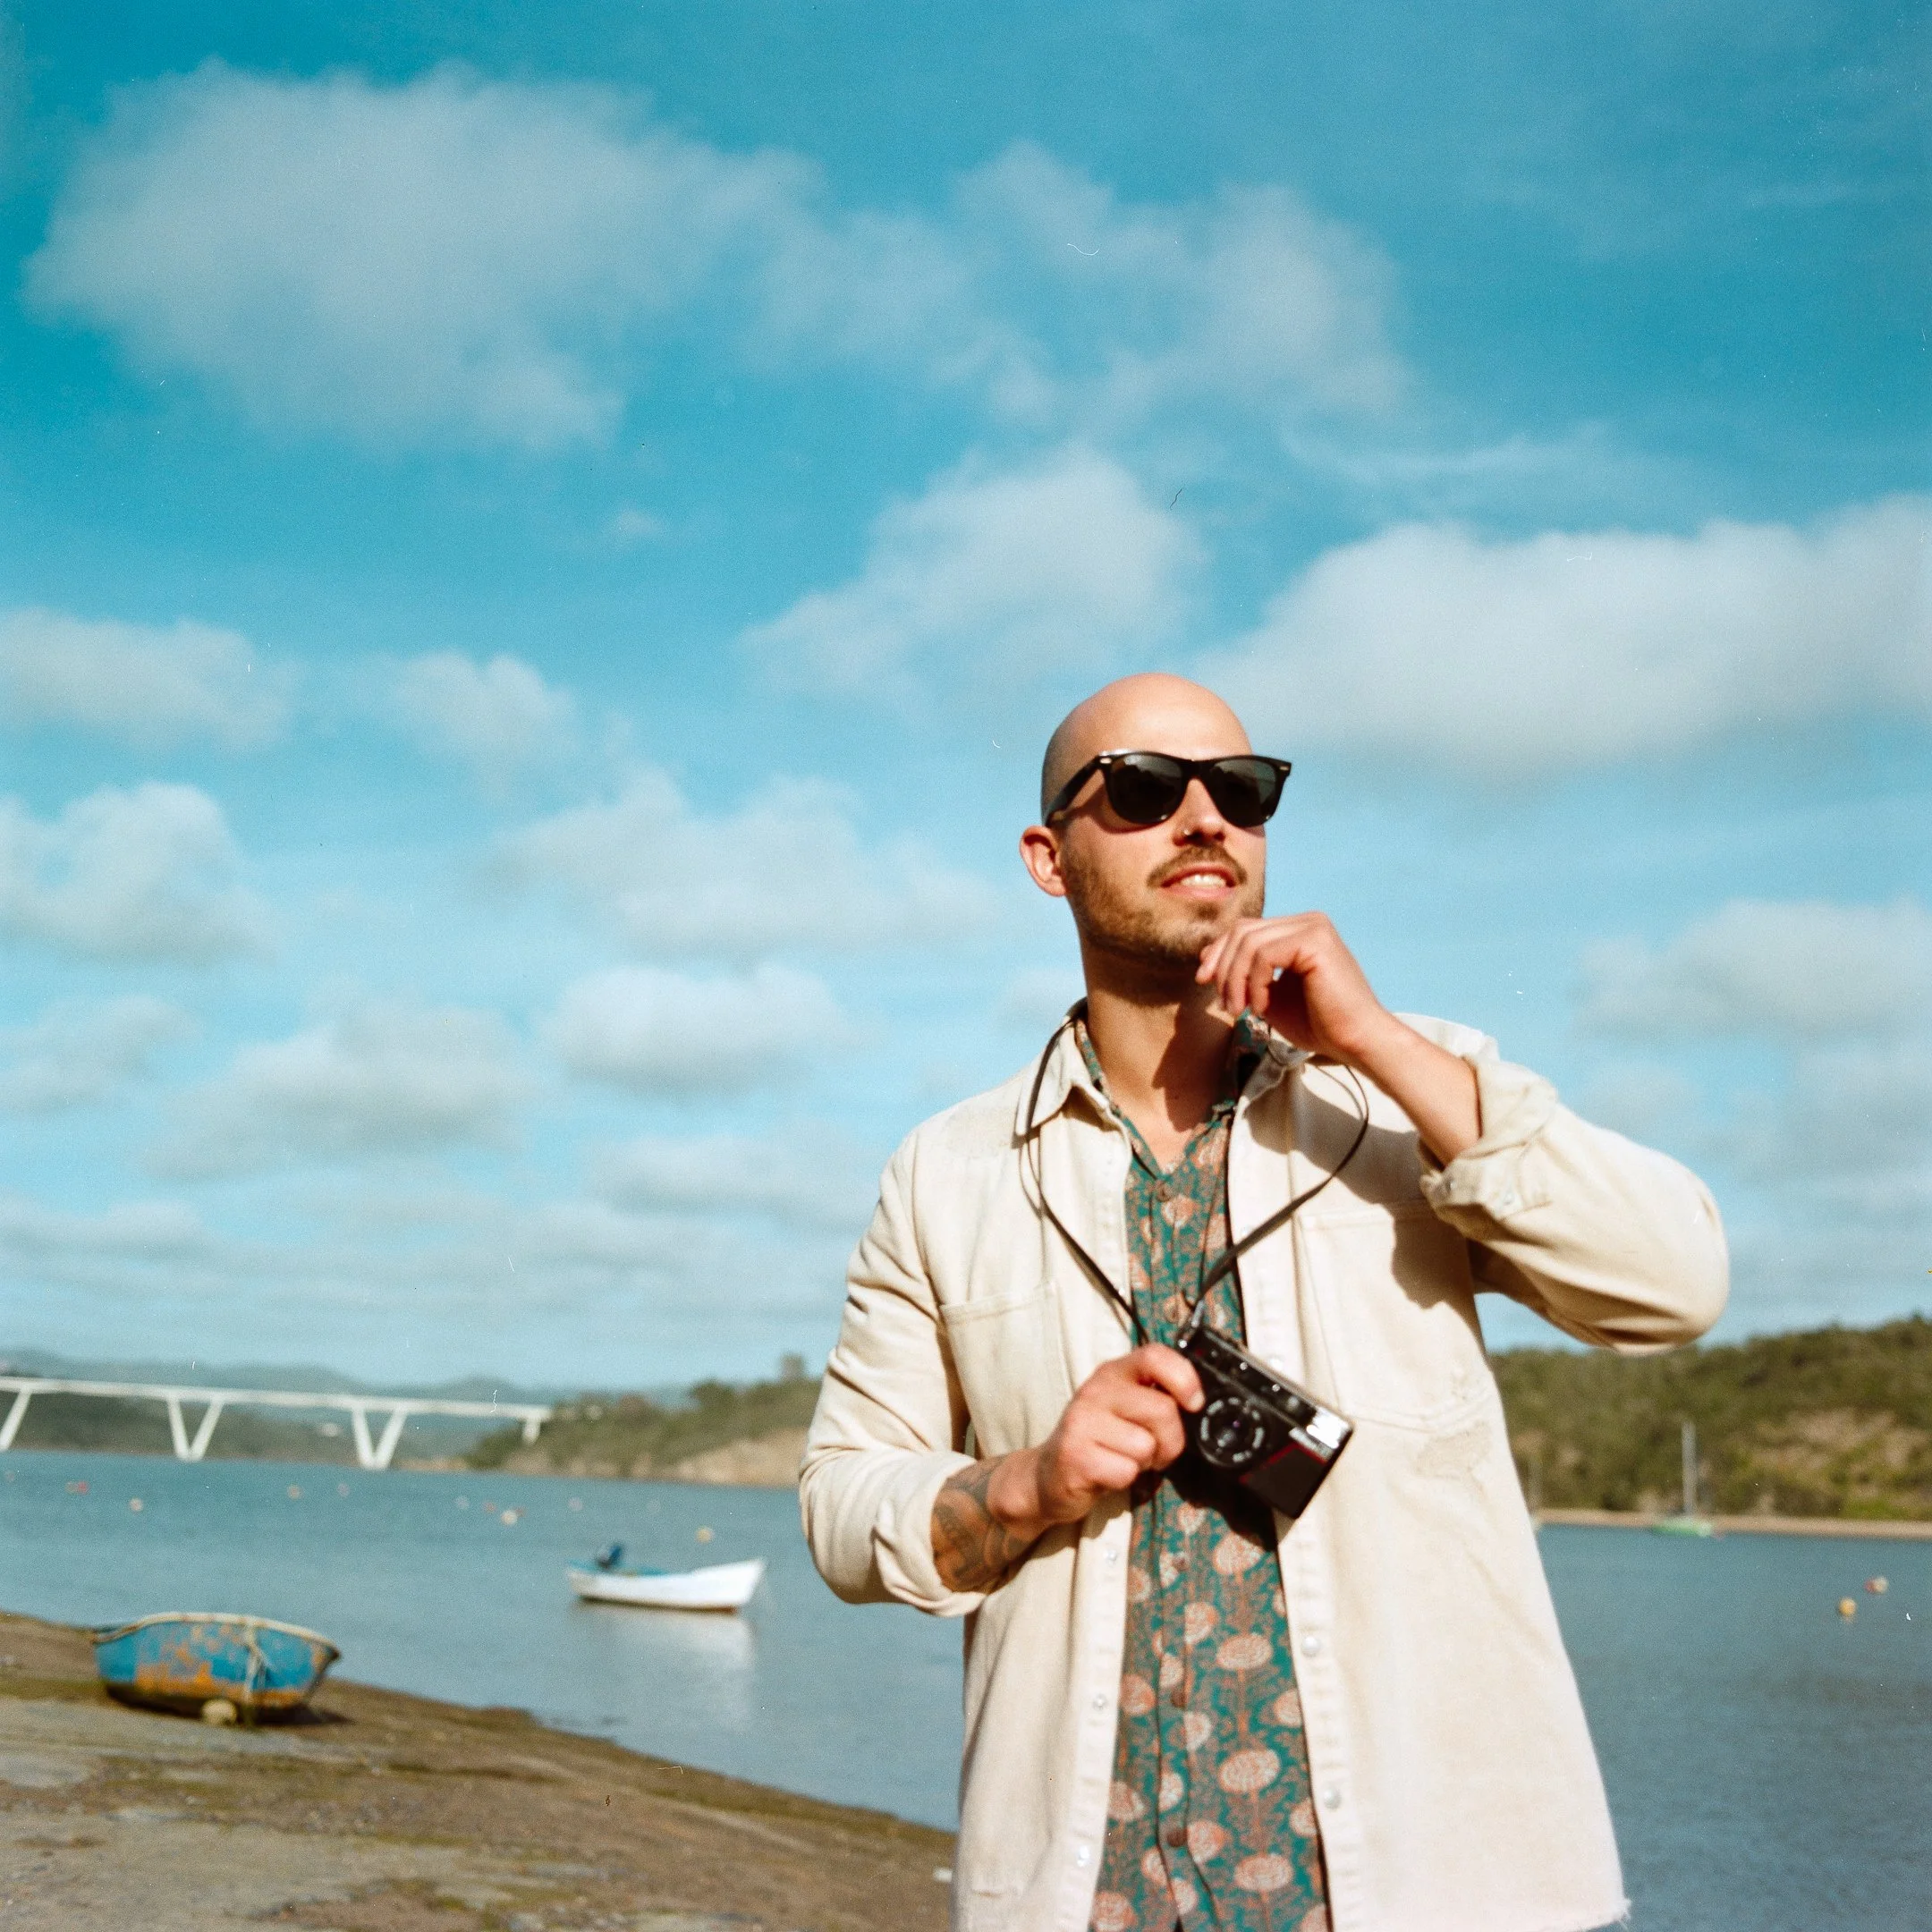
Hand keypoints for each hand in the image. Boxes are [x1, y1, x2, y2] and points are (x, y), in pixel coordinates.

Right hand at [1020, 1344, 1202, 1525]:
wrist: (1049, 1475)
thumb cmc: (1101, 1441)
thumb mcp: (1126, 1409)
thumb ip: (1156, 1398)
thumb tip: (1198, 1403)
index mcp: (1114, 1373)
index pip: (1155, 1355)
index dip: (1184, 1378)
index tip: (1194, 1403)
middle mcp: (1096, 1390)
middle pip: (1163, 1410)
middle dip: (1171, 1441)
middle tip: (1155, 1451)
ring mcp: (1082, 1421)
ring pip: (1146, 1445)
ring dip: (1146, 1462)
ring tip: (1125, 1460)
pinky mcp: (1075, 1455)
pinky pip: (1126, 1471)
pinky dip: (1125, 1480)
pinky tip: (1107, 1473)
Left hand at [1197, 911, 1397, 1063]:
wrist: (1355, 1041)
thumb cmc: (1318, 1023)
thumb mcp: (1268, 994)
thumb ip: (1243, 973)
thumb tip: (1206, 955)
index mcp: (1299, 929)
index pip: (1245, 929)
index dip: (1218, 953)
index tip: (1204, 983)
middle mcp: (1307, 921)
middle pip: (1242, 931)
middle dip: (1221, 966)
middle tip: (1223, 1003)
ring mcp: (1313, 927)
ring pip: (1248, 942)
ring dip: (1234, 980)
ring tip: (1239, 1011)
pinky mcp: (1314, 940)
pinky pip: (1263, 954)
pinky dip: (1254, 982)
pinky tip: (1262, 1007)